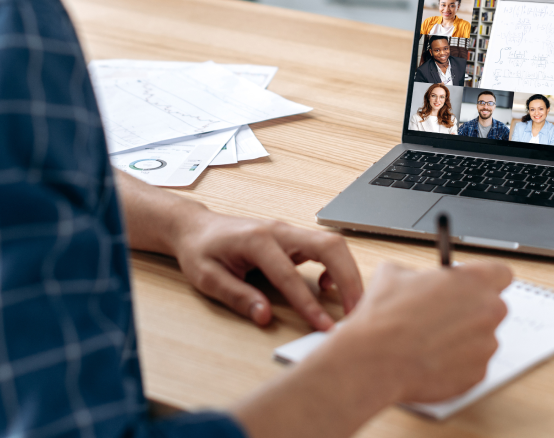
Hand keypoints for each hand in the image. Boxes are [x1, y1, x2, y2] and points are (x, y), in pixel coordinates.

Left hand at [171, 208, 362, 331]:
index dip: (308, 303)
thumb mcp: (208, 278)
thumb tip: (264, 316)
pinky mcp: (293, 238)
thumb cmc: (201, 250)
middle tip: (356, 310)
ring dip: (347, 272)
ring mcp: (288, 232)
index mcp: (257, 240)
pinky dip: (335, 267)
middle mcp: (278, 231)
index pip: (290, 275)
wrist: (197, 228)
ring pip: (332, 244)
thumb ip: (238, 296)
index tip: (323, 326)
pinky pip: (324, 248)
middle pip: (328, 245)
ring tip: (351, 304)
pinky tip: (327, 287)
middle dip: (348, 277)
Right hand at [326, 261, 511, 405]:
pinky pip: (473, 364)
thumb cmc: (385, 316)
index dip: (485, 279)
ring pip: (483, 338)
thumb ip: (420, 275)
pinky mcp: (477, 375)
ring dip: (464, 337)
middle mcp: (487, 312)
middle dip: (473, 310)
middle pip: (494, 307)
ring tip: (431, 340)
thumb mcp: (394, 273)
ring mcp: (485, 346)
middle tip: (444, 314)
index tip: (472, 285)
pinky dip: (457, 362)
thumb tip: (420, 281)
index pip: (502, 273)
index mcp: (474, 281)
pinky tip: (431, 358)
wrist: (375, 358)